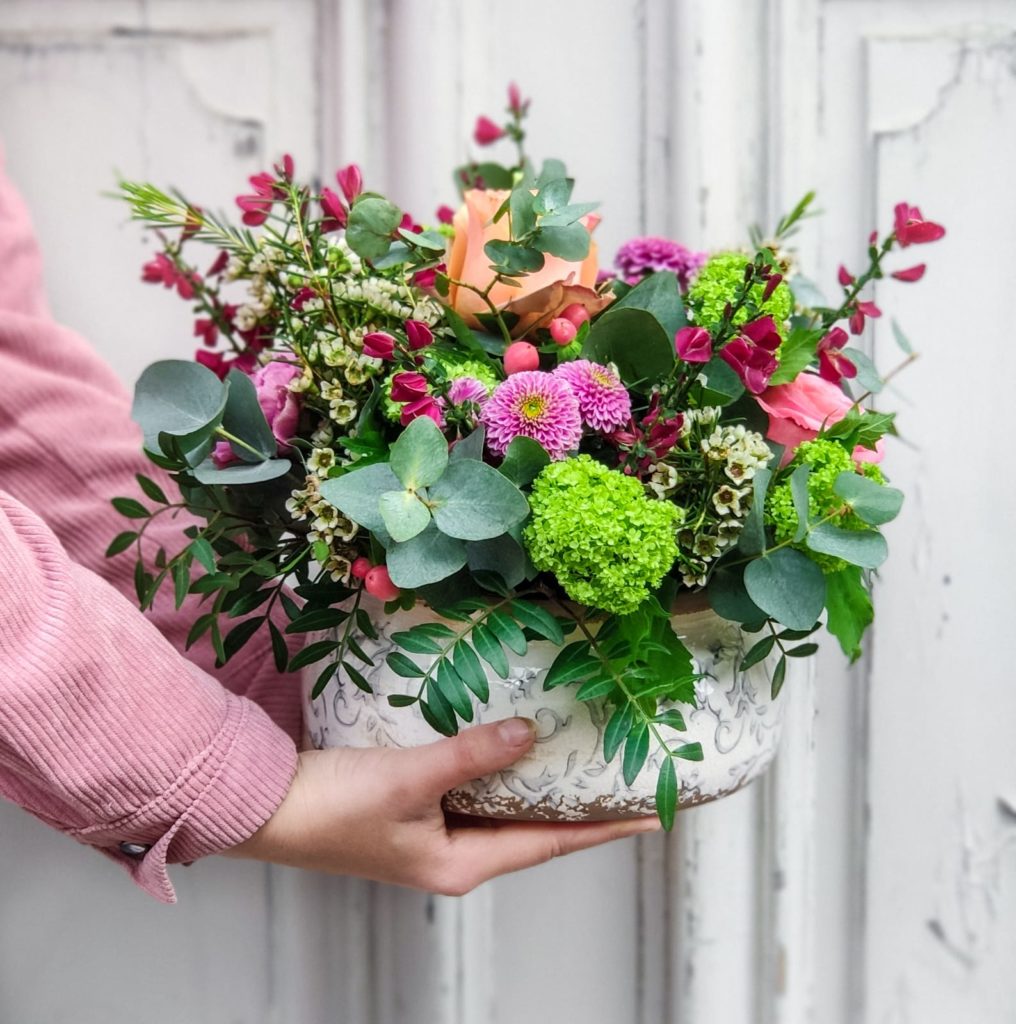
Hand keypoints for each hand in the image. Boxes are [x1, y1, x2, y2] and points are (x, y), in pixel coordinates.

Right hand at [225, 717, 660, 894]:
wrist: (263, 807)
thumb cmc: (330, 809)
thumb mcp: (409, 779)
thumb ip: (471, 755)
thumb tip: (528, 733)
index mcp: (460, 863)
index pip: (551, 842)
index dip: (603, 826)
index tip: (650, 812)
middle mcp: (454, 852)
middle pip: (533, 826)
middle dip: (577, 801)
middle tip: (619, 769)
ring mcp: (433, 830)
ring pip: (503, 804)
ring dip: (537, 779)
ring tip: (579, 748)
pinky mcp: (413, 806)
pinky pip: (472, 786)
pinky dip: (496, 765)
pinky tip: (508, 737)